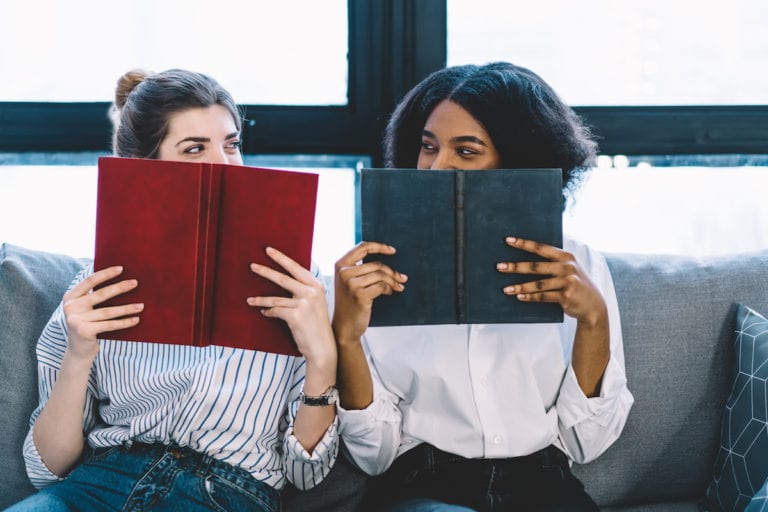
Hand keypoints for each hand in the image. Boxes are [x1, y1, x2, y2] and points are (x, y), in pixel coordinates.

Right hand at [62, 266, 142, 361]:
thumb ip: (94, 295)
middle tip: (135, 282)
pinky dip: (124, 322)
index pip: (89, 281)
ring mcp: (76, 319)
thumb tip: (120, 277)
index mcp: (71, 297)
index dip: (106, 274)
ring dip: (126, 308)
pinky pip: (109, 325)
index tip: (121, 268)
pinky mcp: (83, 331)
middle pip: (100, 294)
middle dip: (120, 287)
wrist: (79, 351)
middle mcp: (71, 307)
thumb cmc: (88, 324)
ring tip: (141, 305)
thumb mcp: (86, 308)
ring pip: (107, 311)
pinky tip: (136, 319)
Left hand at [247, 247, 335, 365]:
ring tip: (249, 300)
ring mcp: (304, 303)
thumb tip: (285, 279)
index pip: (296, 268)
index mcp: (316, 285)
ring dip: (260, 299)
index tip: (269, 250)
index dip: (282, 258)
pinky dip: (268, 312)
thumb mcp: (315, 303)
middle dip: (266, 271)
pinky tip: (264, 313)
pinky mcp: (295, 316)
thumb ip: (305, 290)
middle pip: (284, 278)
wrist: (323, 347)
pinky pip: (275, 311)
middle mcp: (312, 292)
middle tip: (252, 265)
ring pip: (276, 297)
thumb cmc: (316, 325)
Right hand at [332, 242, 406, 343]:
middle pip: (376, 264)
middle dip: (392, 272)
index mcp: (340, 265)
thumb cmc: (350, 303)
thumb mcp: (349, 282)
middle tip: (402, 278)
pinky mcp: (360, 295)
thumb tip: (385, 257)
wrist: (344, 326)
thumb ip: (359, 268)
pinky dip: (389, 289)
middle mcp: (344, 273)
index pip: (362, 247)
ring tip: (397, 287)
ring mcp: (351, 284)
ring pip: (381, 275)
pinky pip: (381, 286)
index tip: (393, 251)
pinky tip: (389, 293)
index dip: (380, 247)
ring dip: (393, 281)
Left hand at [497, 237, 606, 324]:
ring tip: (506, 289)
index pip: (541, 248)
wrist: (593, 305)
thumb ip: (552, 263)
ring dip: (520, 286)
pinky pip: (544, 296)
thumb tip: (524, 260)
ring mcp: (567, 281)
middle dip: (516, 266)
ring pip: (538, 284)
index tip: (508, 240)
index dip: (524, 244)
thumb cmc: (574, 285)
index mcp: (566, 256)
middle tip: (499, 266)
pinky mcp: (566, 296)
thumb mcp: (568, 269)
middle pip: (536, 266)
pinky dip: (530, 297)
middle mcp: (567, 267)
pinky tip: (519, 297)